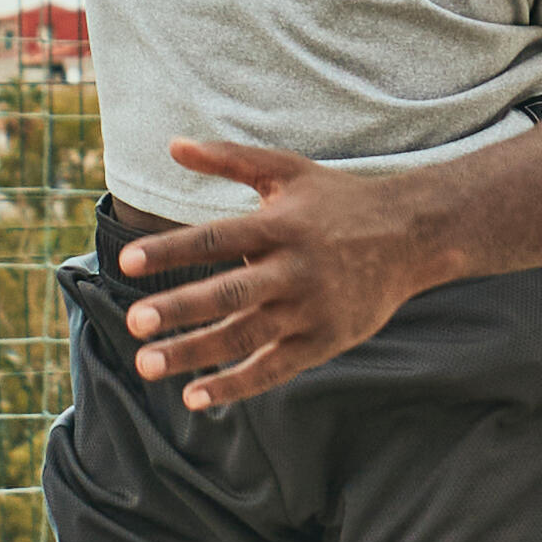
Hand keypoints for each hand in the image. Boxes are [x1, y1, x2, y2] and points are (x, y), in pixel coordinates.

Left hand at [119, 143, 432, 404]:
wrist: (413, 235)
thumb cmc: (338, 200)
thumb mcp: (287, 170)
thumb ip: (229, 159)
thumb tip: (171, 144)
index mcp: (281, 225)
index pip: (217, 239)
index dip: (172, 250)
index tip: (128, 263)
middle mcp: (295, 269)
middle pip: (229, 293)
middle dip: (180, 310)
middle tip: (133, 323)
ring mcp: (311, 309)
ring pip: (246, 337)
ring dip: (195, 353)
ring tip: (148, 364)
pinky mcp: (325, 341)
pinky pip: (274, 368)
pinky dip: (235, 385)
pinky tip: (194, 397)